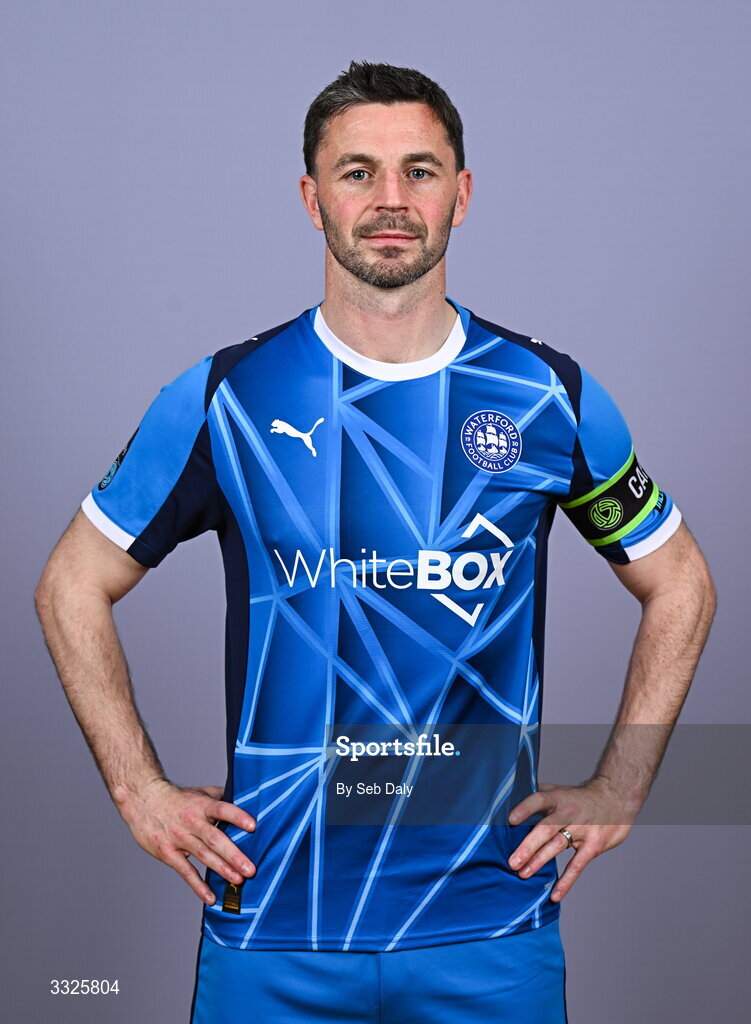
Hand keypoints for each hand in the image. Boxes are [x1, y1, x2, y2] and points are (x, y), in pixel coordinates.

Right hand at [116, 779, 256, 904]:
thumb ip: (222, 796)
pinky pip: (185, 871)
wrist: (142, 799)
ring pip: (203, 856)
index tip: (253, 826)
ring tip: (238, 881)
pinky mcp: (167, 852)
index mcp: (202, 805)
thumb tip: (247, 797)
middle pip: (215, 839)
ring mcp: (179, 838)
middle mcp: (192, 822)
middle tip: (251, 869)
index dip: (237, 817)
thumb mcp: (200, 791)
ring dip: (222, 870)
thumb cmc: (177, 798)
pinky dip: (198, 885)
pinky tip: (211, 897)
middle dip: (234, 855)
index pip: (222, 809)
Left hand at [507, 776, 639, 902]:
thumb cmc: (578, 797)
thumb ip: (536, 793)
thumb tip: (508, 795)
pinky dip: (566, 882)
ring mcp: (582, 829)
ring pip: (558, 846)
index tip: (511, 820)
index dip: (525, 808)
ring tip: (523, 874)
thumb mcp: (558, 790)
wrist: (615, 798)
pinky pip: (577, 865)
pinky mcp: (594, 846)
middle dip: (528, 846)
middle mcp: (568, 813)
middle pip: (546, 828)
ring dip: (539, 861)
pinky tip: (555, 896)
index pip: (539, 800)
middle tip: (512, 862)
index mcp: (556, 798)